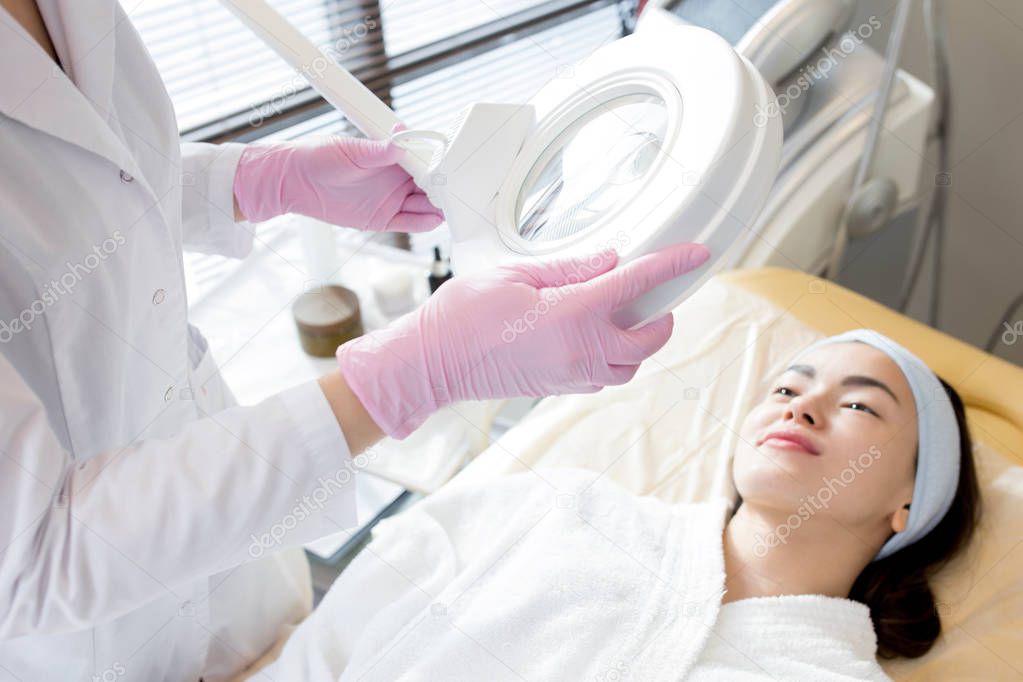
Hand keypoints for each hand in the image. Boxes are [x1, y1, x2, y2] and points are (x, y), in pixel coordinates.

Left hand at [232, 127, 443, 232]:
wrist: (294, 181)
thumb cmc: (319, 156)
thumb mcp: (352, 150)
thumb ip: (379, 150)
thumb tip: (402, 140)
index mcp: (392, 158)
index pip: (424, 162)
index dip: (439, 166)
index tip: (452, 169)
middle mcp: (395, 178)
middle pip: (429, 186)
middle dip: (444, 190)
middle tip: (458, 193)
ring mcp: (390, 199)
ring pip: (423, 206)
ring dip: (437, 208)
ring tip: (452, 209)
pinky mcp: (381, 218)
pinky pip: (407, 222)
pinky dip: (422, 223)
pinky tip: (434, 220)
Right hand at [335, 243, 711, 438]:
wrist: (434, 363)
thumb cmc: (464, 315)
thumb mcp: (516, 274)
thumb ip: (570, 269)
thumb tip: (610, 261)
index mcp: (572, 314)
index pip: (639, 284)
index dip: (673, 265)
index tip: (696, 253)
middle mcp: (581, 350)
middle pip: (651, 336)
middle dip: (663, 312)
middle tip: (654, 288)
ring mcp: (573, 374)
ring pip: (634, 363)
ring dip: (641, 338)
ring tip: (625, 313)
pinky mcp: (561, 386)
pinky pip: (608, 375)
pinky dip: (617, 355)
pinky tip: (598, 333)